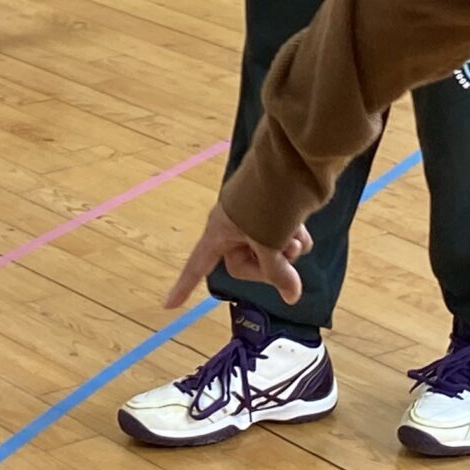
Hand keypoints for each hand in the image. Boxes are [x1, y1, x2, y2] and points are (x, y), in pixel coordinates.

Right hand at [164, 198, 311, 310]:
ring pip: (271, 253)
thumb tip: (292, 297)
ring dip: (286, 250)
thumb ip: (278, 274)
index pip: (198, 265)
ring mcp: (257, 221)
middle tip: (283, 255)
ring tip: (294, 236)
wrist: (291, 165)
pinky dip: (295, 237)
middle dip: (269, 265)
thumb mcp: (269, 244)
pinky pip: (285, 240)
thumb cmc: (267, 202)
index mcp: (219, 232)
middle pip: (247, 265)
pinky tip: (300, 227)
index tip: (169, 305)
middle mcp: (234, 228)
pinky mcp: (276, 214)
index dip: (184, 285)